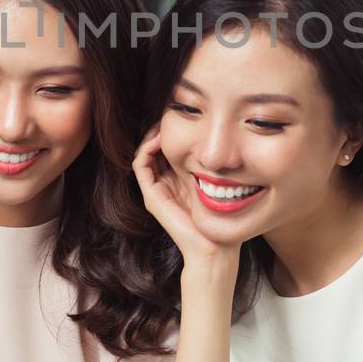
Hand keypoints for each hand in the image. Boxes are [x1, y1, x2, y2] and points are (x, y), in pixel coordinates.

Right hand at [132, 124, 238, 273]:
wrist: (214, 248)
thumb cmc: (222, 219)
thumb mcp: (219, 181)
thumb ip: (215, 163)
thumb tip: (222, 139)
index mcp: (179, 180)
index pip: (168, 149)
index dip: (172, 131)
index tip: (184, 116)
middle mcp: (165, 184)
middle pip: (155, 149)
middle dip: (161, 129)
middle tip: (169, 113)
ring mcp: (156, 191)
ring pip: (144, 154)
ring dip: (151, 136)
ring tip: (162, 124)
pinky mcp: (152, 197)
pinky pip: (140, 166)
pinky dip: (146, 150)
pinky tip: (159, 140)